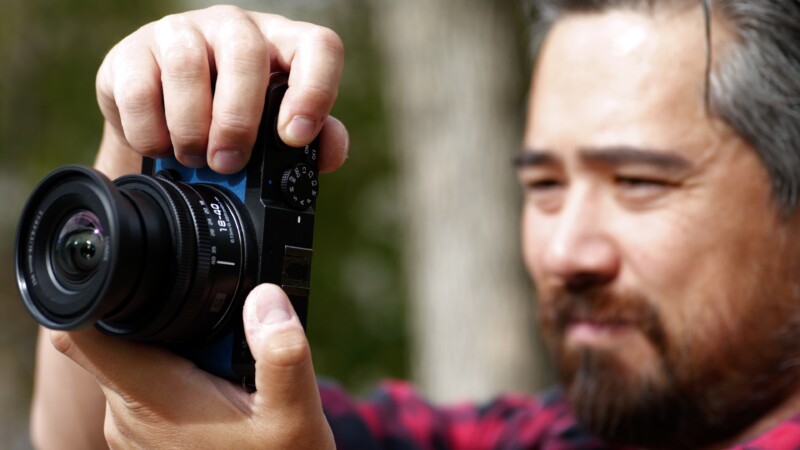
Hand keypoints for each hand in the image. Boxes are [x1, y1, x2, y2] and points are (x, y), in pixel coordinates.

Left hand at [51, 285, 333, 448]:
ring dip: (181, 347)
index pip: (84, 334)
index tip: (135, 275)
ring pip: (140, 360)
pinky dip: (184, 374)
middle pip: (121, 336)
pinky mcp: (149, 438)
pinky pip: (152, 387)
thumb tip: (266, 296)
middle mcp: (129, 415)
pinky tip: (225, 389)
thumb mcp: (295, 415)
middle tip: (226, 339)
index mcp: (154, 398)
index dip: (99, 293)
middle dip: (170, 318)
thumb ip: (281, 354)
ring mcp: (135, 430)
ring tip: (229, 369)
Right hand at [93, 5, 347, 178]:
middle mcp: (234, 29)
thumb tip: (327, 153)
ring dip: (191, 127)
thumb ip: (313, 142)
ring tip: (195, 158)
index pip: (318, 47)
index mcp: (283, 45)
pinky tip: (162, 147)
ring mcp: (181, 32)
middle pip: (246, 51)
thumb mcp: (276, 132)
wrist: (165, 118)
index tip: (295, 137)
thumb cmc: (234, 121)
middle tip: (230, 162)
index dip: (314, 91)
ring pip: (187, 65)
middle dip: (238, 119)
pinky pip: (138, 89)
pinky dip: (150, 132)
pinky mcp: (132, 52)